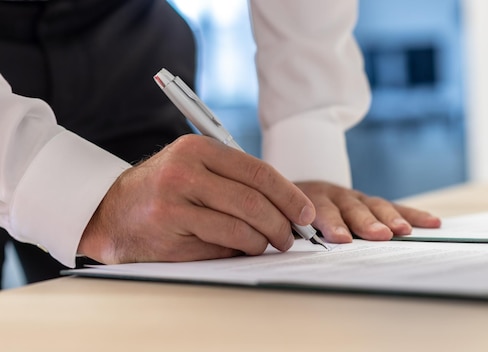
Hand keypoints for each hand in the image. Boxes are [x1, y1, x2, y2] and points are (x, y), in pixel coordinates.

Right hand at [78, 134, 315, 263]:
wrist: (110, 210)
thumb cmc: (165, 188)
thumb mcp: (195, 166)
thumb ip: (235, 178)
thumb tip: (287, 205)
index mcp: (198, 149)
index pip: (258, 172)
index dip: (289, 195)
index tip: (306, 212)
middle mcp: (185, 172)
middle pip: (253, 202)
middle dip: (281, 223)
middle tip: (291, 235)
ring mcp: (174, 204)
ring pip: (240, 228)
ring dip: (263, 242)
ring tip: (269, 244)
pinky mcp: (169, 234)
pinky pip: (220, 246)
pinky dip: (238, 250)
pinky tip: (241, 248)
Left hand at [295, 181, 439, 242]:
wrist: (293, 188)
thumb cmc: (288, 212)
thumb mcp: (283, 218)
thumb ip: (288, 230)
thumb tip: (287, 243)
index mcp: (309, 199)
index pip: (321, 211)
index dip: (332, 224)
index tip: (341, 238)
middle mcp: (336, 195)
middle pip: (352, 209)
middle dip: (366, 222)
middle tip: (380, 235)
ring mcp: (356, 198)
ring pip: (375, 206)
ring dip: (390, 218)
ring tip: (404, 231)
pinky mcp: (371, 202)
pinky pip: (394, 207)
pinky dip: (412, 215)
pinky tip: (431, 222)